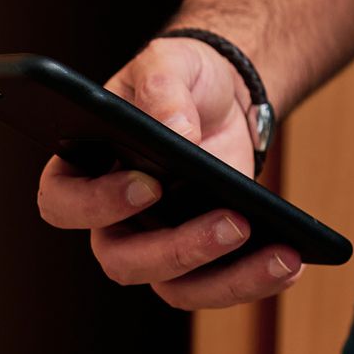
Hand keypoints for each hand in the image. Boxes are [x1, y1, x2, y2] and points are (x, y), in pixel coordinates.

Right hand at [35, 37, 302, 309]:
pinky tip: (290, 260)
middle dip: (179, 249)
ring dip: (227, 280)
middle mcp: (109, 221)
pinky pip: (215, 289)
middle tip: (234, 222)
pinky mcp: (198, 260)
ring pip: (174, 288)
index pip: (62, 203)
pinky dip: (254, 281)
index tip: (148, 183)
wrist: (220, 98)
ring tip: (281, 255)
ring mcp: (153, 247)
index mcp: (81, 171)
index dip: (97, 204)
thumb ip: (162, 88)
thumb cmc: (178, 80)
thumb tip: (178, 134)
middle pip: (122, 260)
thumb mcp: (168, 64)